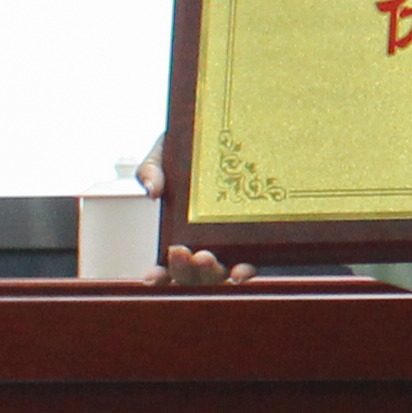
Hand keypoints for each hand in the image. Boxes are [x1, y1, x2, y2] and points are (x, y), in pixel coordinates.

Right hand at [132, 153, 252, 288]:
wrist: (226, 136)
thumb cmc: (192, 149)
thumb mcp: (165, 153)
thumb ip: (151, 169)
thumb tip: (153, 190)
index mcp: (179, 232)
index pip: (166, 266)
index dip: (159, 275)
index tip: (152, 275)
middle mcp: (205, 245)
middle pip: (195, 274)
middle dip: (189, 271)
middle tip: (189, 254)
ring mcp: (232, 245)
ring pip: (222, 274)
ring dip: (214, 274)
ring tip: (208, 258)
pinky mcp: (260, 238)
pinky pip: (255, 262)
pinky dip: (247, 271)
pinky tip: (243, 270)